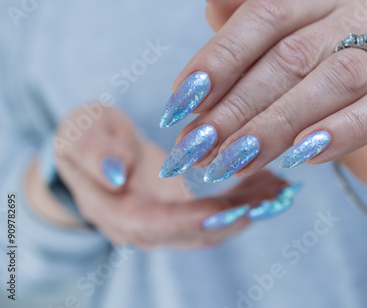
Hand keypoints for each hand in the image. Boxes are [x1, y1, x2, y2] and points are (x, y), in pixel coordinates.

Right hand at [51, 106, 287, 248]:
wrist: (93, 152)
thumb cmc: (85, 139)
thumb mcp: (80, 135)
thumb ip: (93, 152)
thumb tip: (115, 174)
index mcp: (118, 212)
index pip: (157, 225)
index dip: (193, 219)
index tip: (230, 206)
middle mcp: (148, 225)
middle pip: (195, 233)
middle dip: (237, 217)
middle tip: (275, 199)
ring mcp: (170, 219)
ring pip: (214, 225)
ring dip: (251, 209)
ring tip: (284, 189)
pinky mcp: (186, 208)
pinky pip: (220, 210)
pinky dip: (248, 198)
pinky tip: (274, 180)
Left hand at [159, 0, 366, 193]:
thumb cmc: (327, 101)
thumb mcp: (285, 68)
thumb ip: (251, 37)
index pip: (264, 15)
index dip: (218, 58)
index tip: (181, 104)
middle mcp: (362, 13)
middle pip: (291, 54)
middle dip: (237, 106)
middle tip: (199, 146)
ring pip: (331, 81)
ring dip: (276, 125)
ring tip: (236, 160)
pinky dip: (341, 130)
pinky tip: (303, 155)